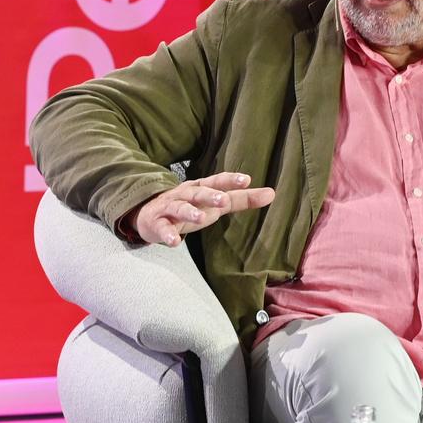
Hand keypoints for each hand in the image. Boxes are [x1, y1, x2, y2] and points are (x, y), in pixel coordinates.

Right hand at [130, 172, 277, 246]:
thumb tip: (272, 193)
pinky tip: (174, 242)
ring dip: (189, 212)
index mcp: (200, 188)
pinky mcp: (158, 224)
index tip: (246, 180)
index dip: (229, 180)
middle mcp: (185, 195)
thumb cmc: (189, 207)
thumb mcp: (215, 203)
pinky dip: (167, 234)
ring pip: (180, 208)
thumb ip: (242, 199)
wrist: (150, 215)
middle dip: (209, 195)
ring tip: (200, 218)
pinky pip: (162, 228)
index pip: (216, 181)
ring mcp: (170, 208)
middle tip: (222, 200)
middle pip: (198, 192)